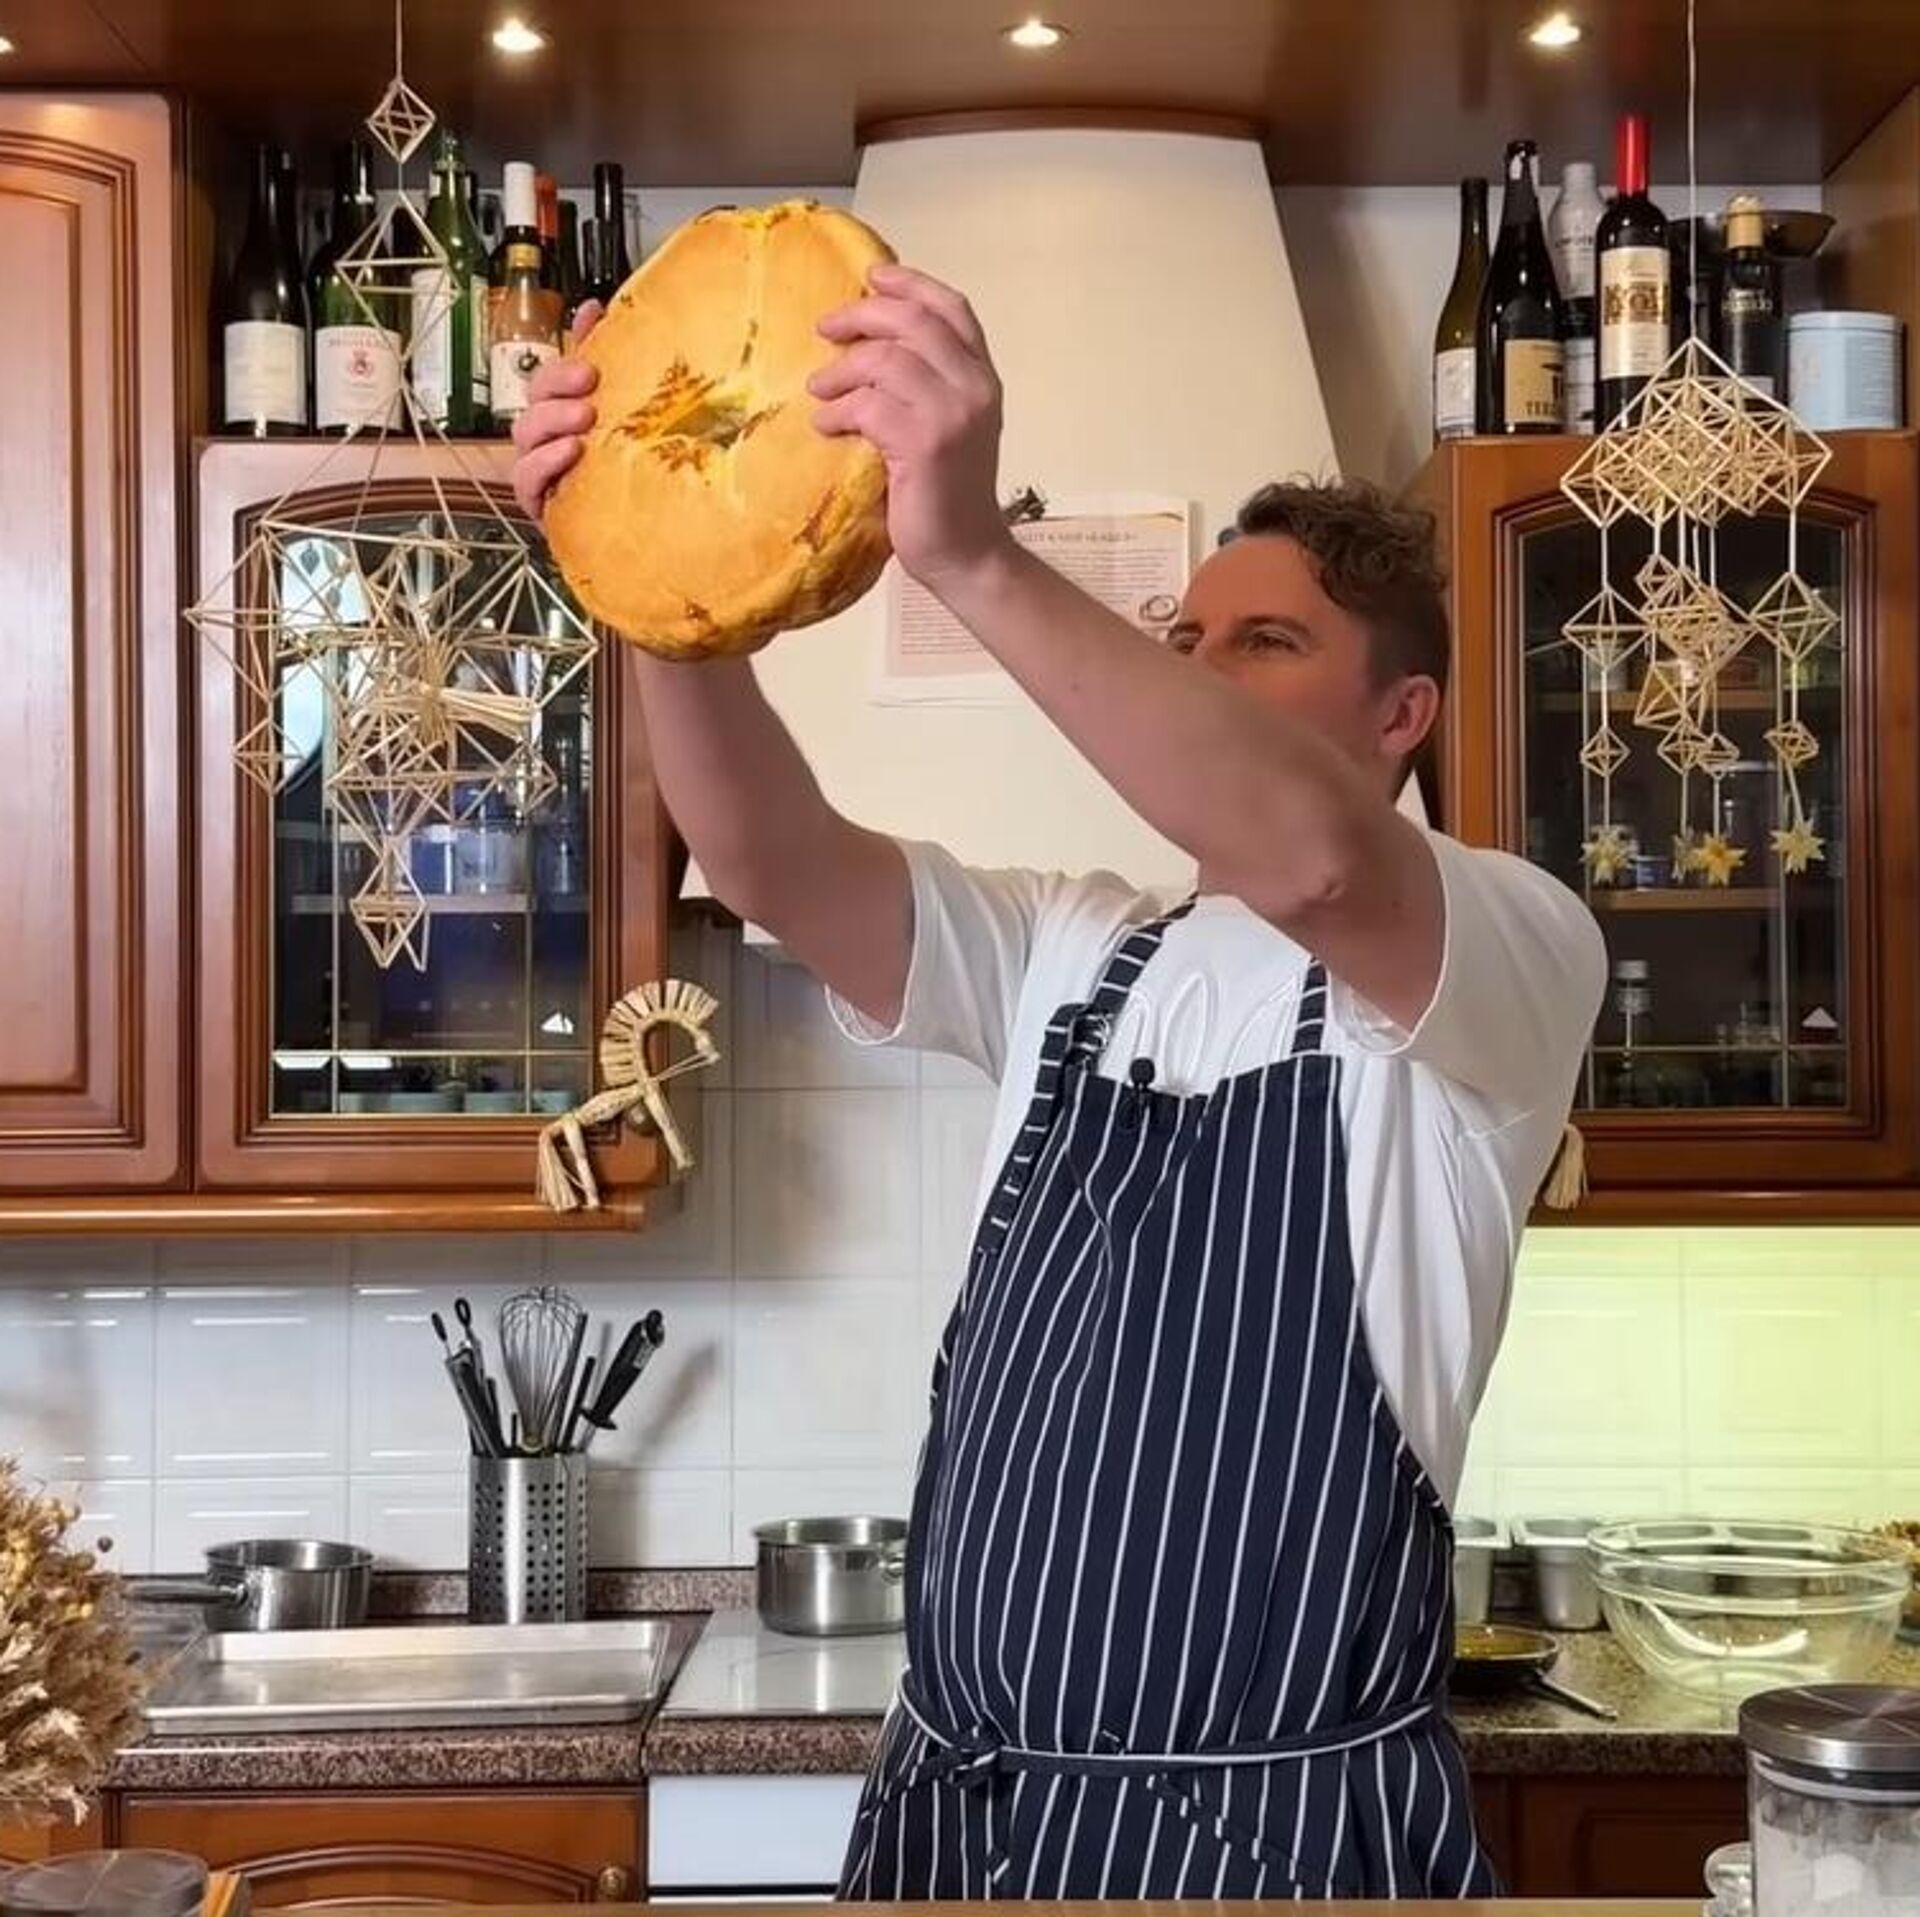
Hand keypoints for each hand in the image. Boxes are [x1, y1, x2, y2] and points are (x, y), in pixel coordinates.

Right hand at [510, 301, 604, 523]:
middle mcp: (547, 437)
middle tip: (589, 384)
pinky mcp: (539, 503)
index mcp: (562, 413)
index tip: (591, 364)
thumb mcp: (619, 409)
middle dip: (557, 387)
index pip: (549, 377)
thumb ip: (602, 357)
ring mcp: (540, 469)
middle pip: (534, 399)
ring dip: (552, 421)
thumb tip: (593, 309)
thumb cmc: (620, 471)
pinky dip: (545, 463)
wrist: (635, 532)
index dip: (563, 364)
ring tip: (584, 421)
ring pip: (526, 433)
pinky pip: (526, 479)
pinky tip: (570, 453)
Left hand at [809, 263, 1013, 594]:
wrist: (965, 554)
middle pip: (913, 322)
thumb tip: (868, 345)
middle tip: (826, 329)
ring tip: (820, 391)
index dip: (910, 284)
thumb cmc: (945, 494)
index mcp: (983, 377)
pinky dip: (838, 411)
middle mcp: (975, 387)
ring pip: (886, 360)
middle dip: (862, 316)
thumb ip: (926, 384)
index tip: (872, 278)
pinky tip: (827, 425)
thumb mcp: (945, 426)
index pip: (952, 309)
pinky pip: (868, 405)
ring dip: (841, 370)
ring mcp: (953, 414)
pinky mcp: (926, 444)